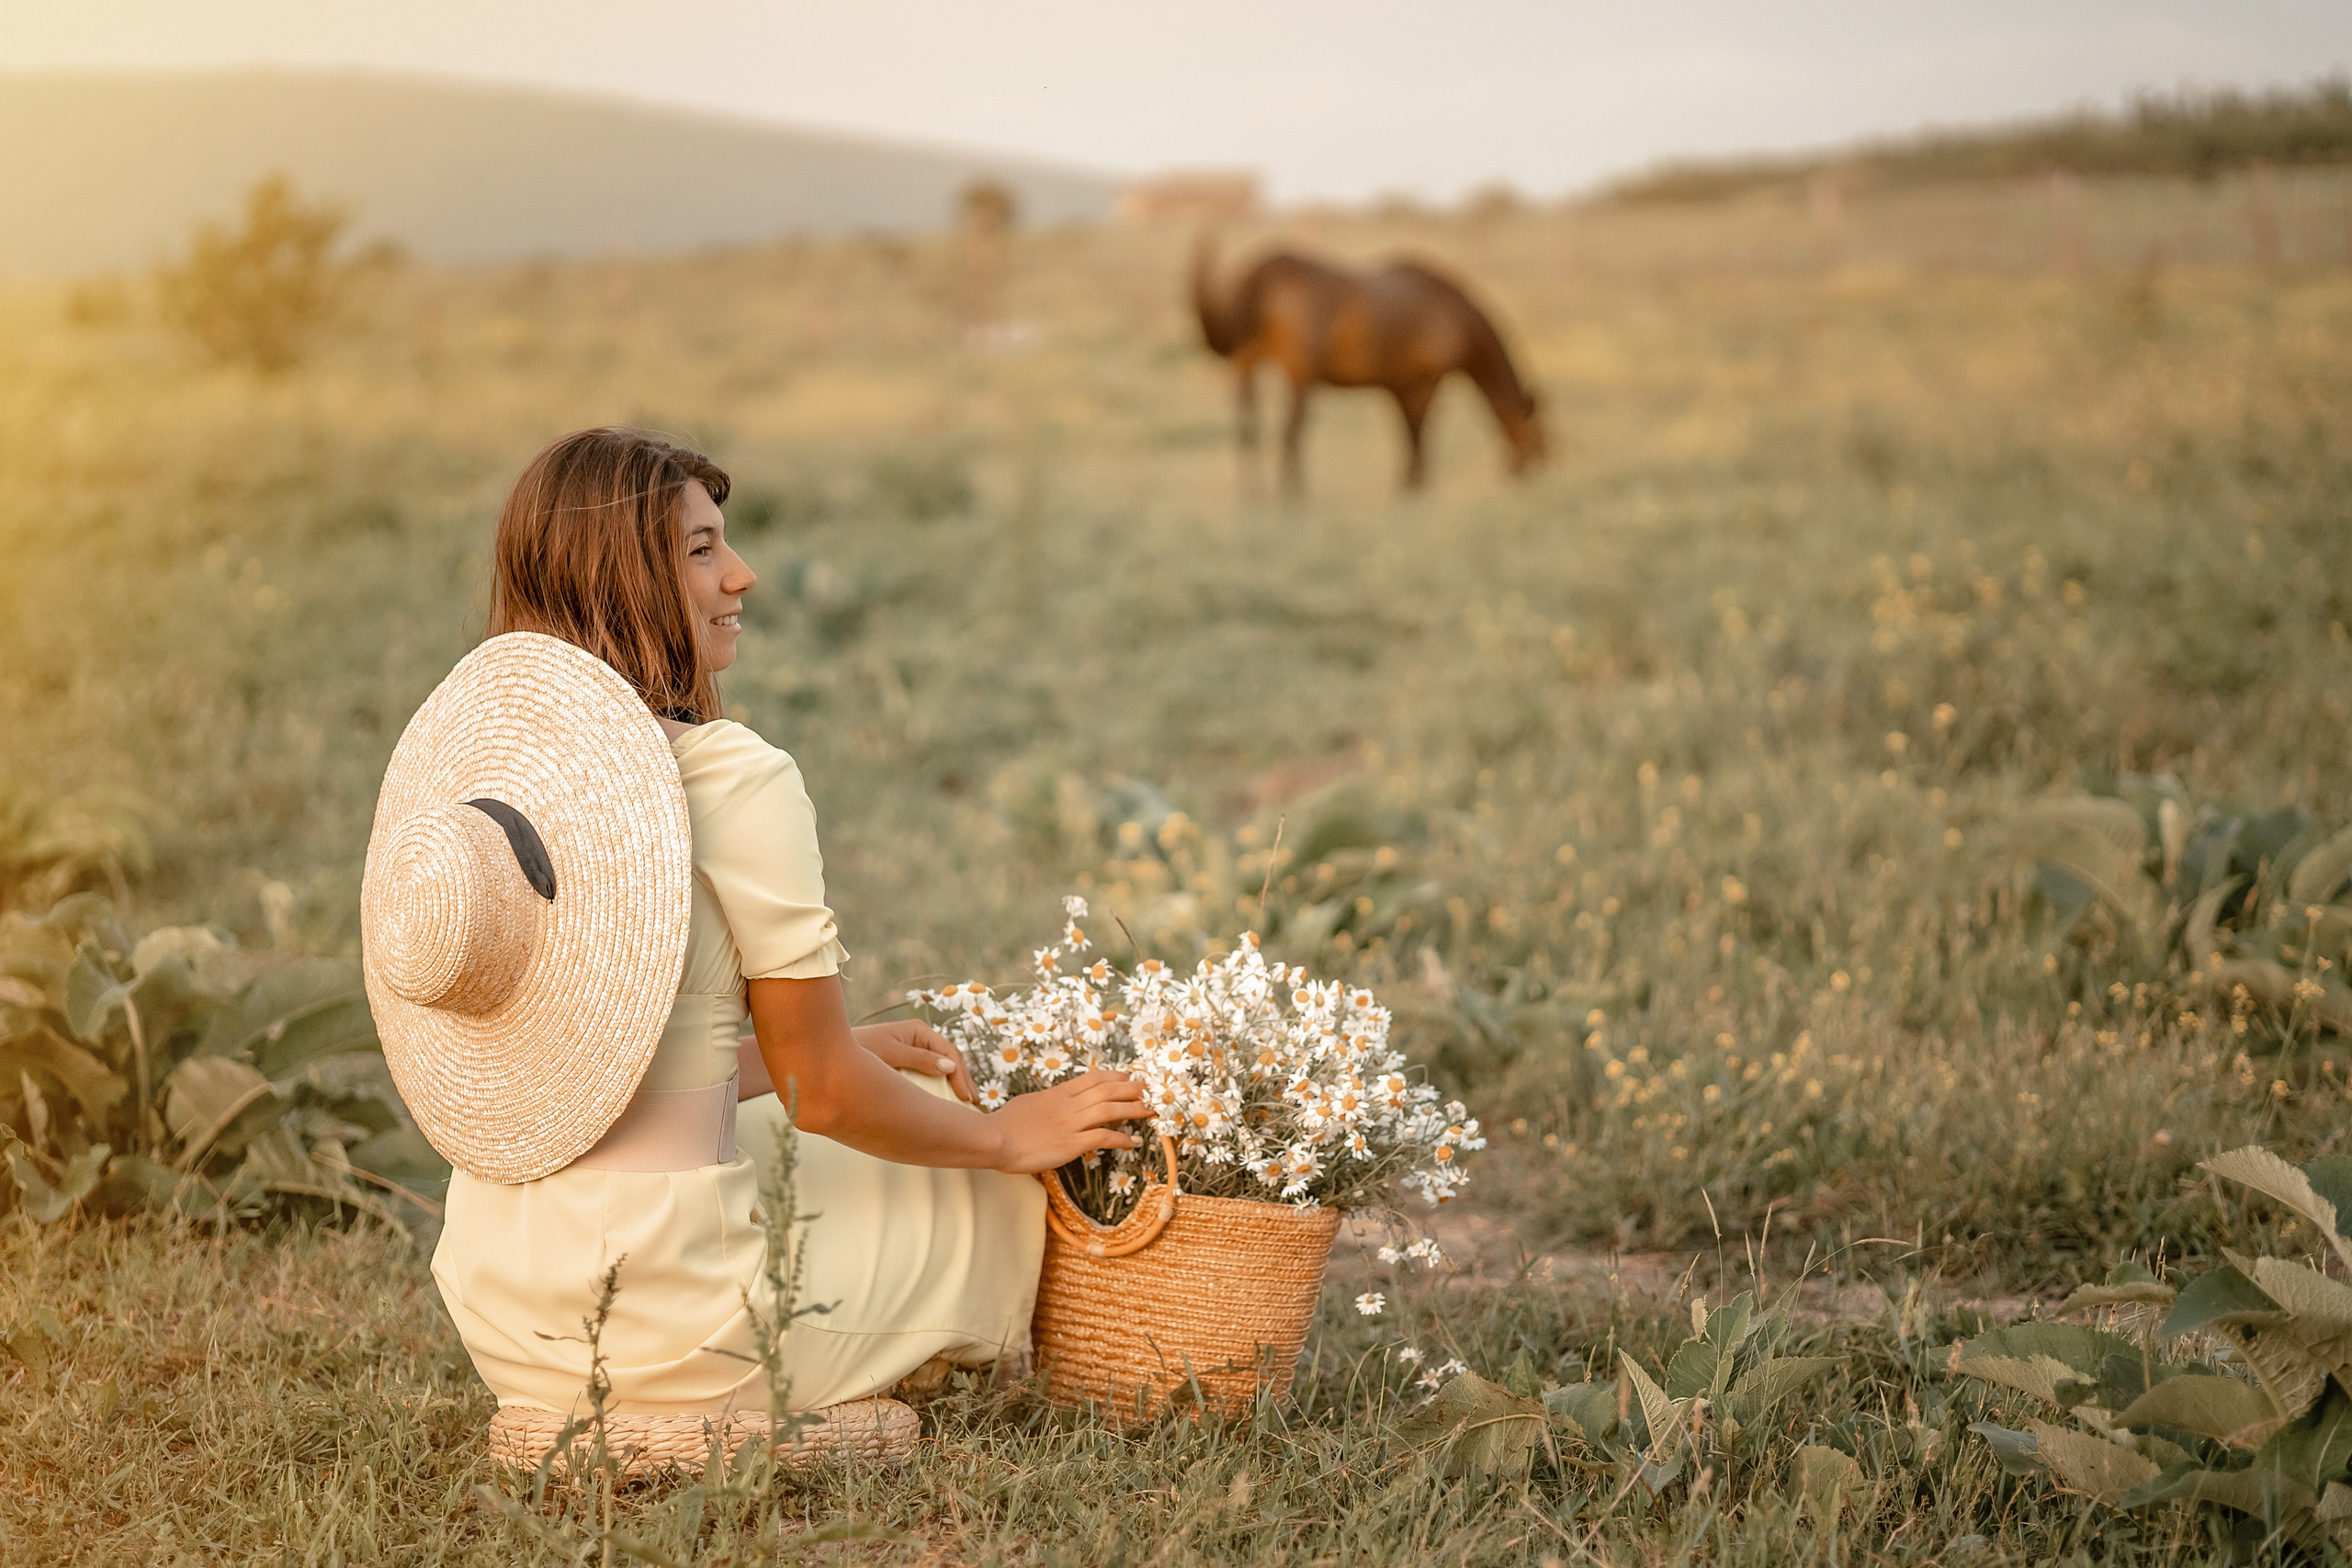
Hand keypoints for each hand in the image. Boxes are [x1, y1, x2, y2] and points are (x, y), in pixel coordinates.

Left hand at [852, 1020, 975, 1103]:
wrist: (830, 1055)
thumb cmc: (859, 1050)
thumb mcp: (890, 1055)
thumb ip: (919, 1060)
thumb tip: (949, 1066)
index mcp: (919, 1032)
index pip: (950, 1052)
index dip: (961, 1074)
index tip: (965, 1097)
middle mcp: (920, 1040)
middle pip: (950, 1061)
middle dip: (963, 1081)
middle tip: (973, 1104)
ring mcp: (914, 1054)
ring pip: (942, 1070)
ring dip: (954, 1086)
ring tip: (966, 1107)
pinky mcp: (907, 1067)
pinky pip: (929, 1077)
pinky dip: (940, 1089)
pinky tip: (946, 1103)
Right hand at [986, 1070, 1148, 1173]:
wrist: (995, 1139)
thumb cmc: (1006, 1124)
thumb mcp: (1029, 1103)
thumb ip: (1048, 1101)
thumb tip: (1057, 1100)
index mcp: (1059, 1093)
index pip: (1094, 1078)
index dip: (1116, 1076)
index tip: (1130, 1077)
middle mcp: (1069, 1104)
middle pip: (1109, 1090)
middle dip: (1133, 1089)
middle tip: (1152, 1090)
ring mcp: (1071, 1123)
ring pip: (1111, 1109)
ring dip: (1135, 1109)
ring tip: (1152, 1110)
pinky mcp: (1071, 1144)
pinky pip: (1103, 1137)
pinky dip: (1122, 1139)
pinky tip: (1134, 1142)